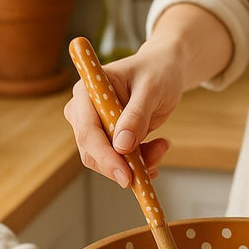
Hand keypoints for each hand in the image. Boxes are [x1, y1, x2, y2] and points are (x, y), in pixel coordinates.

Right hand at [64, 41, 181, 187]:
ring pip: (106, 161)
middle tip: (153, 166)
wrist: (164, 72)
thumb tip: (121, 146)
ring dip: (137, 163)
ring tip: (162, 146)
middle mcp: (84, 111)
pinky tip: (158, 149)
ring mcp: (95, 126)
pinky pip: (119, 161)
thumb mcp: (151, 89)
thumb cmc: (156, 72)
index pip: (88, 131)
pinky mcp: (109, 138)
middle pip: (92, 152)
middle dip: (123, 164)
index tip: (125, 175)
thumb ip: (136, 116)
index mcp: (87, 92)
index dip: (105, 156)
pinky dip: (140, 162)